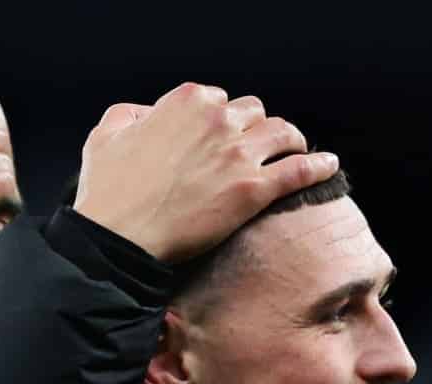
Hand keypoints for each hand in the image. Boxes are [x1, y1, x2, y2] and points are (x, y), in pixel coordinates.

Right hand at [73, 82, 338, 262]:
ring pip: (284, 133)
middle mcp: (218, 121)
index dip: (218, 118)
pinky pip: (301, 170)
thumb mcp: (104, 137)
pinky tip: (327, 166)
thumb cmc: (107, 192)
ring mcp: (239, 154)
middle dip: (253, 128)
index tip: (217, 136)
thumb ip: (127, 115)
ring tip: (293, 151)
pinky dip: (318, 166)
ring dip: (290, 140)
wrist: (119, 237)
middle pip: (254, 113)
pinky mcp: (254, 190)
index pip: (217, 99)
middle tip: (252, 148)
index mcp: (185, 102)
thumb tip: (146, 115)